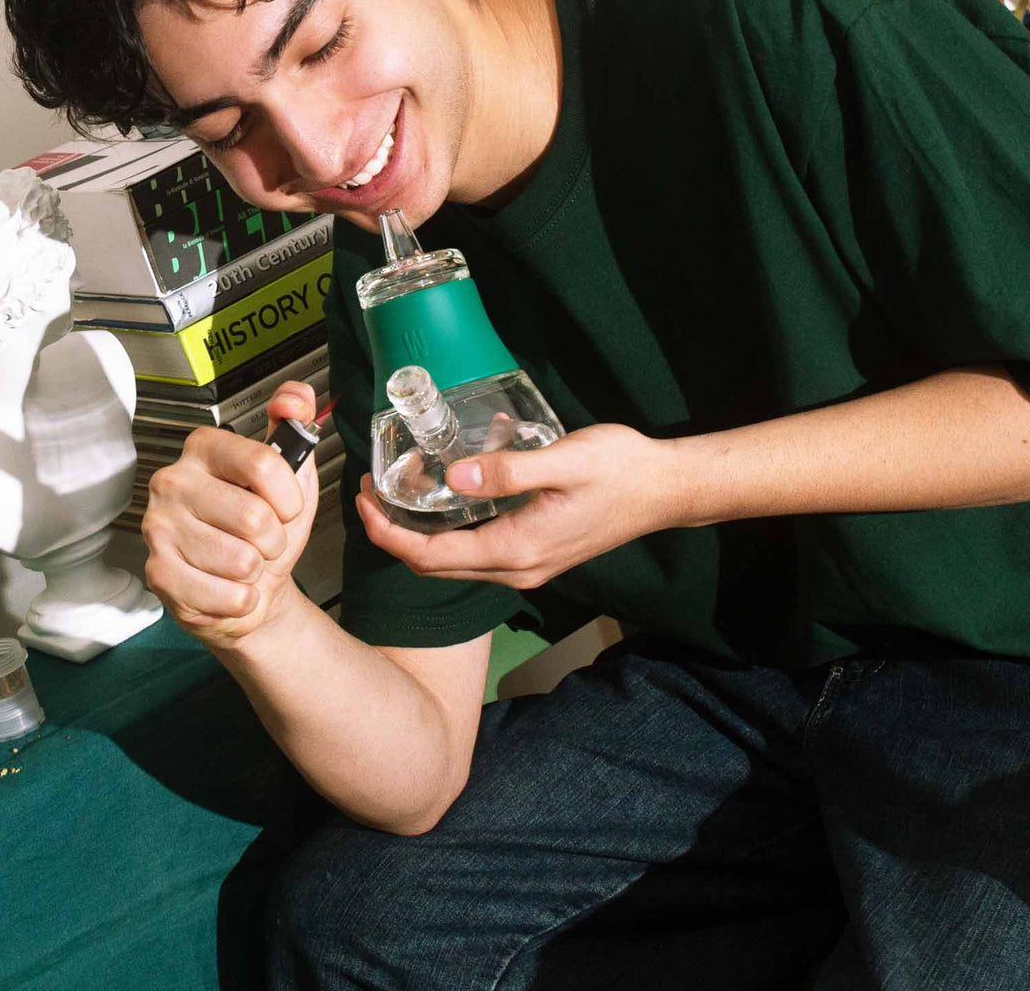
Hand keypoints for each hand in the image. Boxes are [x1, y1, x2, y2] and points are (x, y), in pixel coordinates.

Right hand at [141, 380, 318, 646]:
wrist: (250, 587)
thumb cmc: (267, 530)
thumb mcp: (293, 476)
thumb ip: (296, 427)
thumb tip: (295, 398)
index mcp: (206, 448)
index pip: (262, 463)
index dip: (288, 497)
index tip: (286, 507)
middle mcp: (175, 480)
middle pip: (254, 517)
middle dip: (274, 540)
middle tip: (262, 542)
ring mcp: (160, 526)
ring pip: (240, 559)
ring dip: (255, 571)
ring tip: (242, 563)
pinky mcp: (158, 571)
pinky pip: (224, 595)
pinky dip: (240, 600)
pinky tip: (228, 588)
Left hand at [355, 422, 688, 588]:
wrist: (666, 489)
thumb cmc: (620, 470)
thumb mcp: (562, 461)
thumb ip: (507, 471)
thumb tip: (453, 478)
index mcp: (517, 551)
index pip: (431, 557)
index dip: (388, 533)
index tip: (362, 499)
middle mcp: (517, 569)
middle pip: (435, 567)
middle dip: (393, 534)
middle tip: (368, 491)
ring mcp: (529, 566)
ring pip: (455, 563)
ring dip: (418, 535)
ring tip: (394, 493)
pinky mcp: (537, 554)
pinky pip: (477, 553)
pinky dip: (448, 533)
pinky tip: (443, 497)